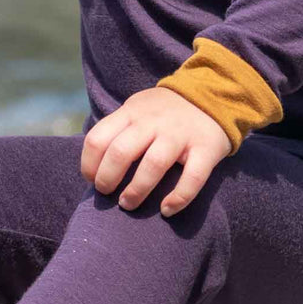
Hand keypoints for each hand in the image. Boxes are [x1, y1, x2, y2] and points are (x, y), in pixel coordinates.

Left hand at [80, 87, 233, 217]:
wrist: (213, 94)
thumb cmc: (164, 111)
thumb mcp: (136, 109)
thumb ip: (117, 129)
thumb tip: (94, 165)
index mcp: (131, 113)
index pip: (98, 138)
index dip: (89, 164)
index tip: (91, 179)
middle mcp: (153, 122)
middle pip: (121, 152)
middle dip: (107, 178)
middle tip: (106, 193)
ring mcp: (180, 135)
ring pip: (154, 165)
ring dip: (137, 190)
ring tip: (128, 204)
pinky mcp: (206, 148)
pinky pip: (192, 178)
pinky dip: (179, 198)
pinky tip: (166, 210)